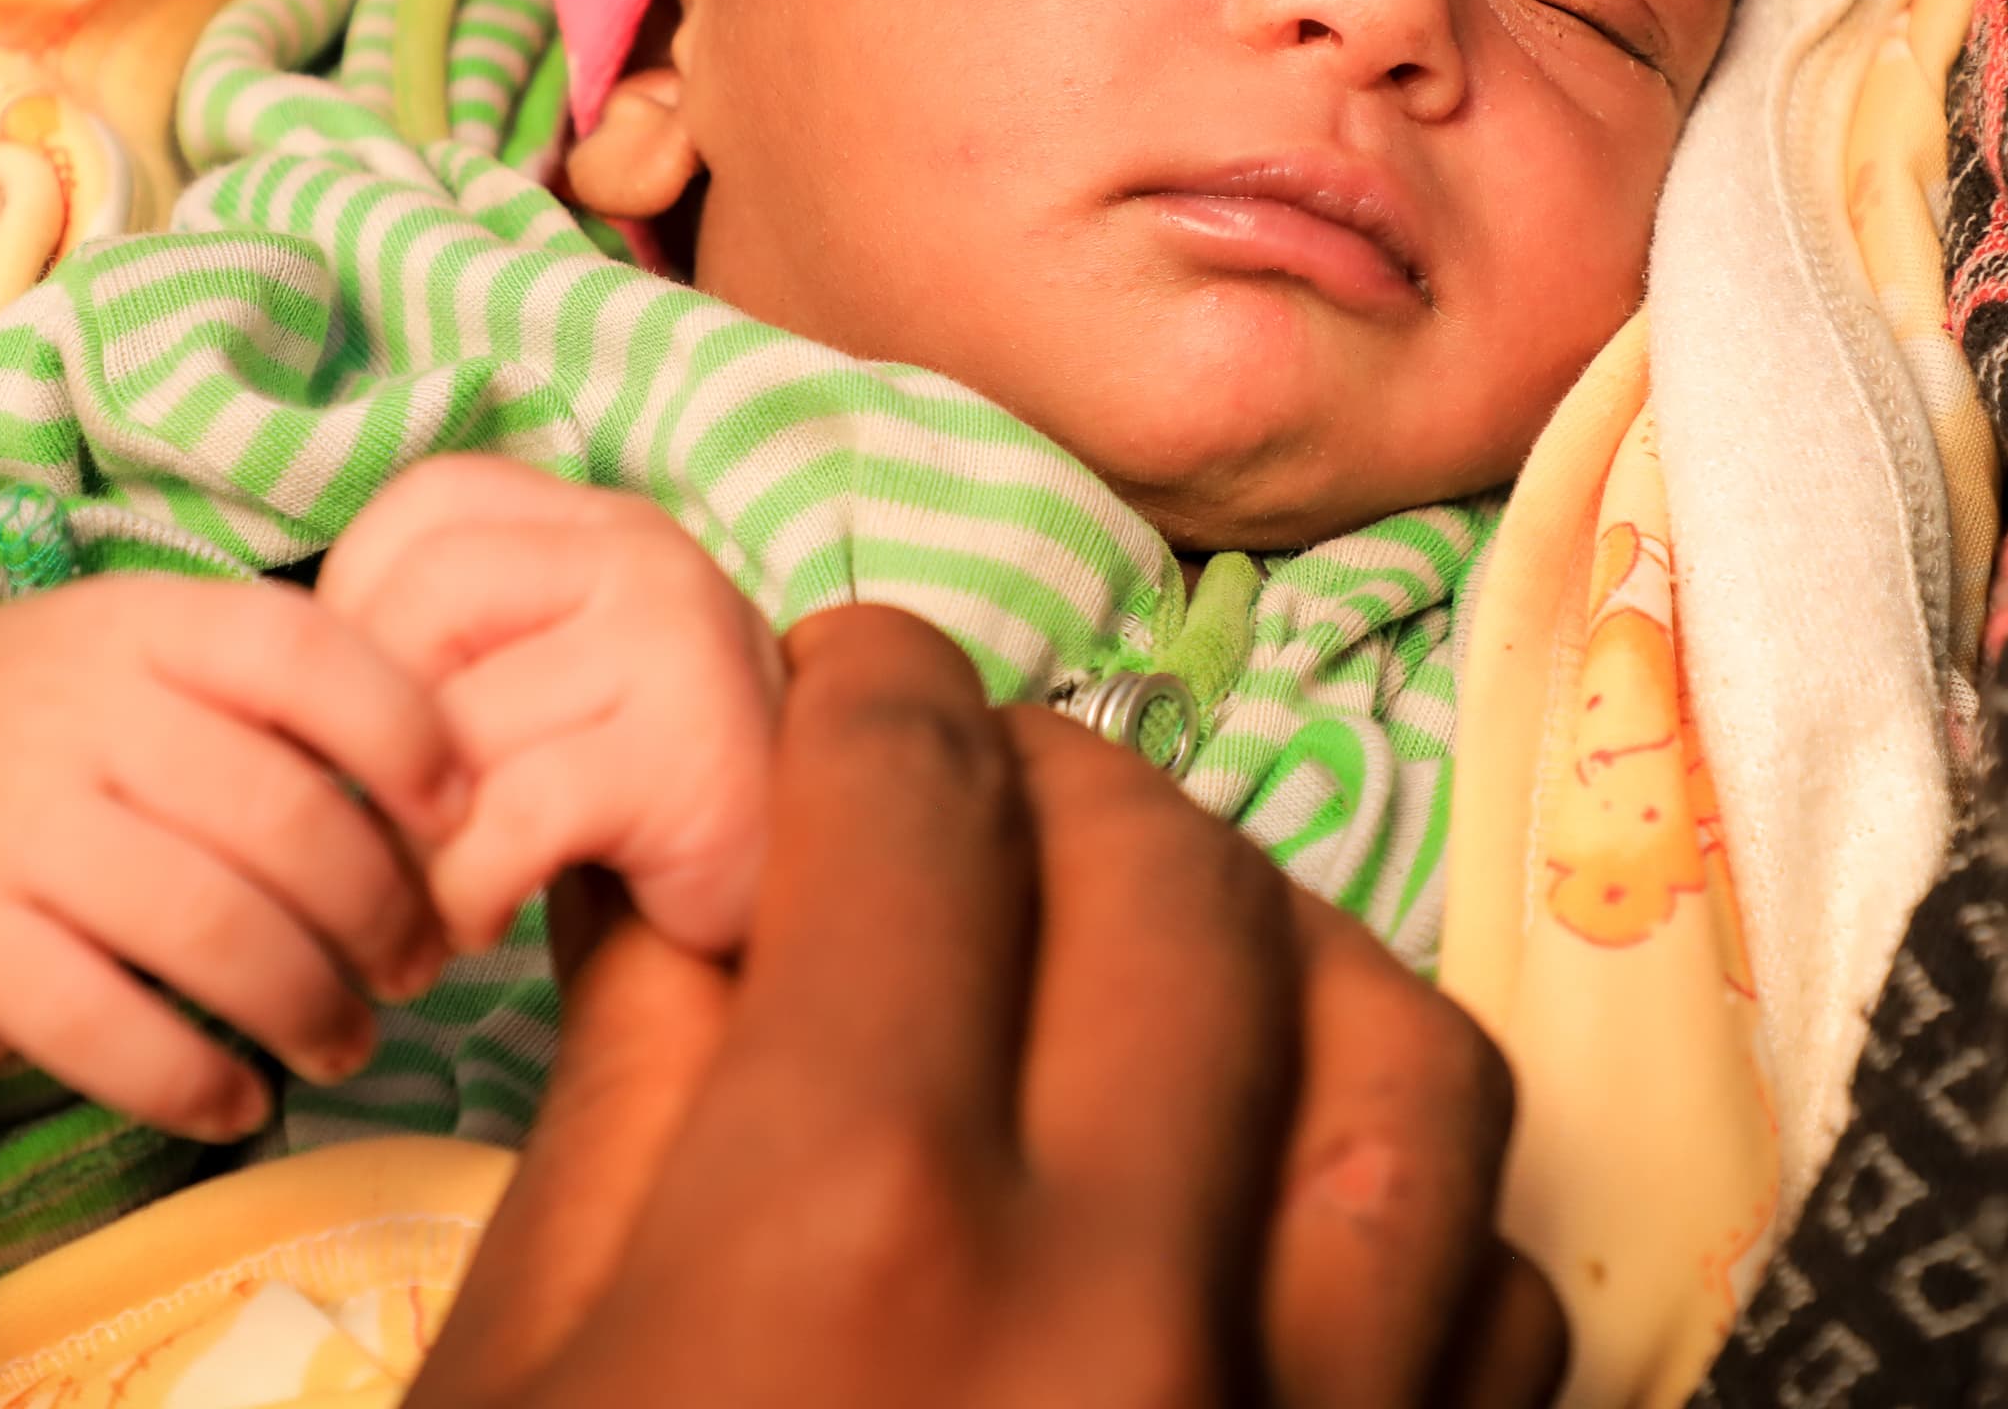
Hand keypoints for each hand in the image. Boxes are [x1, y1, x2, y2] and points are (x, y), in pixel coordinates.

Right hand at [0, 575, 463, 1141]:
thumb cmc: (57, 724)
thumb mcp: (151, 655)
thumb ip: (281, 693)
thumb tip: (470, 780)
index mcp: (149, 623)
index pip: (306, 654)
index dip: (408, 734)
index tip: (466, 814)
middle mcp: (77, 710)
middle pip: (280, 819)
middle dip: (383, 911)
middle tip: (423, 966)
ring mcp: (6, 822)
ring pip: (208, 929)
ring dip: (310, 1006)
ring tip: (350, 1041)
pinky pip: (98, 1024)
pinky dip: (190, 1079)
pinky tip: (238, 1103)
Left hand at [321, 458, 781, 956]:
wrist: (782, 910)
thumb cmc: (620, 802)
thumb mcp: (534, 685)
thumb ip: (438, 650)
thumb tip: (277, 695)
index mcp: (601, 520)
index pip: (424, 508)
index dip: (354, 616)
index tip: (367, 720)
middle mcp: (647, 554)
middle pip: (416, 614)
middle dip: (374, 741)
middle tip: (385, 827)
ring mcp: (677, 648)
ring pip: (452, 733)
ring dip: (413, 840)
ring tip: (438, 884)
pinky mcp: (687, 762)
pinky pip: (504, 823)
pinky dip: (463, 893)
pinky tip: (484, 918)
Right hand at [411, 605, 1566, 1408]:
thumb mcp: (514, 1396)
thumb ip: (628, 1096)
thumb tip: (686, 852)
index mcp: (850, 1233)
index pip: (911, 814)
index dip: (870, 696)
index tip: (848, 671)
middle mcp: (1122, 1308)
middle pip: (1168, 885)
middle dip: (1061, 778)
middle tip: (979, 782)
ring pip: (1397, 1061)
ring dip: (1275, 950)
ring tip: (1161, 945)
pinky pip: (1493, 1310)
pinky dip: (1400, 1203)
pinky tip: (1279, 1199)